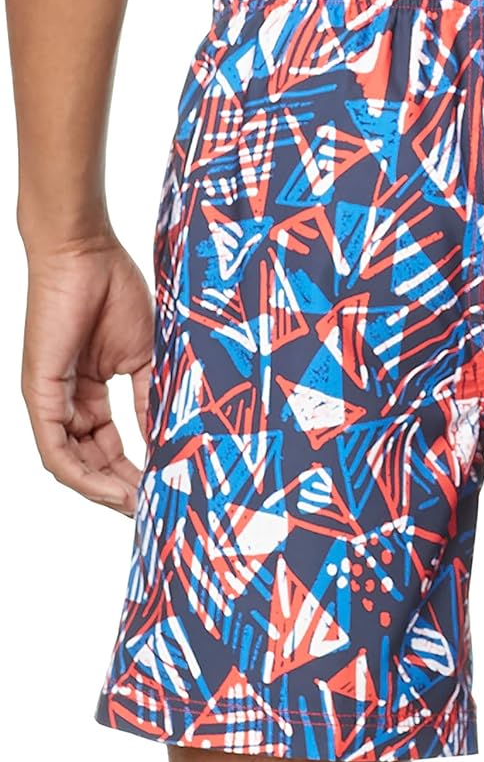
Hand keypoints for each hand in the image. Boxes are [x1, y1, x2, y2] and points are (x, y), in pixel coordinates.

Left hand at [21, 235, 153, 513]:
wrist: (85, 253)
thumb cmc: (113, 290)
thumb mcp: (143, 358)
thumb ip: (148, 399)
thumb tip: (166, 438)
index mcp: (86, 392)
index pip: (107, 447)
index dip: (133, 473)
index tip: (163, 489)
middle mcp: (63, 402)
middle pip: (89, 463)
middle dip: (120, 489)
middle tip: (153, 508)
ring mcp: (48, 400)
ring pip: (70, 465)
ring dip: (103, 491)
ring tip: (137, 505)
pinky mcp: (38, 393)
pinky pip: (55, 450)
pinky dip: (82, 476)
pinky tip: (111, 489)